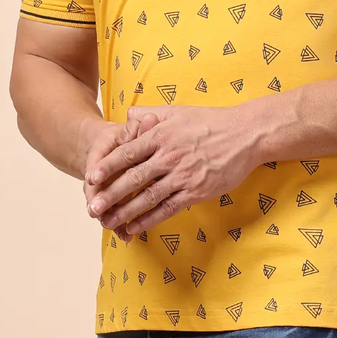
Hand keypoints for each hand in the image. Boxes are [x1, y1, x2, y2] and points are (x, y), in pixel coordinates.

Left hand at [84, 103, 258, 236]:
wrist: (245, 134)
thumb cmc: (210, 121)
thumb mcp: (178, 110)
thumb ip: (151, 114)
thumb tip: (128, 116)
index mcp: (162, 135)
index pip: (128, 153)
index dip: (107, 167)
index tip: (91, 178)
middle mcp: (169, 156)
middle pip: (133, 179)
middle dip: (109, 195)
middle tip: (91, 208)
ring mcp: (182, 175)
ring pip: (147, 197)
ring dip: (125, 212)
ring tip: (107, 223)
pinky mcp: (195, 191)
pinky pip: (167, 208)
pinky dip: (149, 219)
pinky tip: (135, 227)